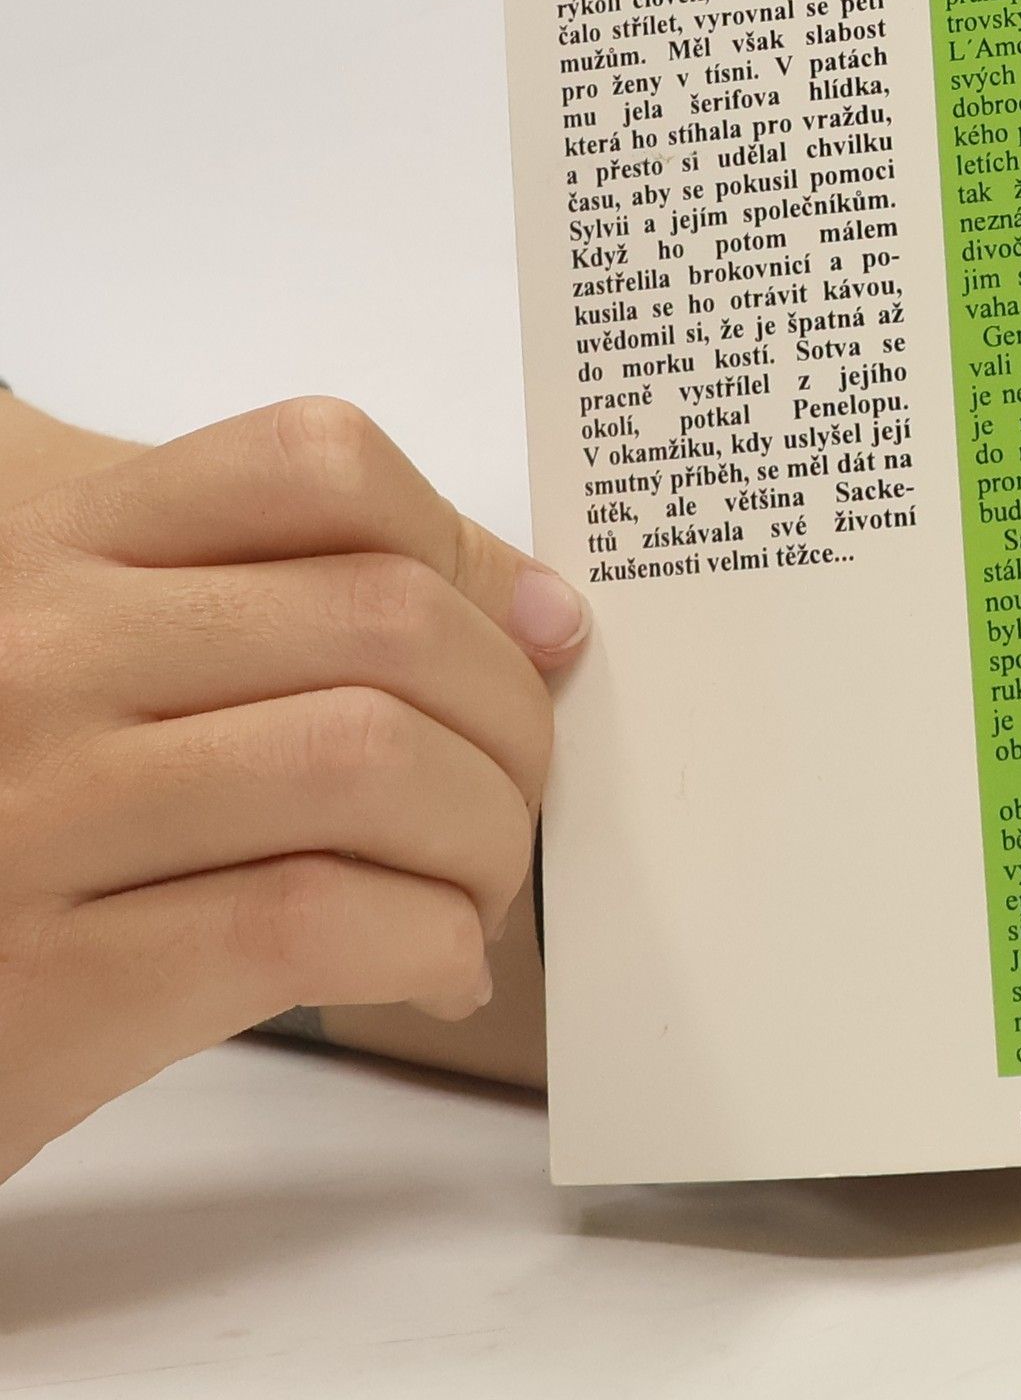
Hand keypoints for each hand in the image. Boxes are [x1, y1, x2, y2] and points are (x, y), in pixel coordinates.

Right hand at [0, 397, 588, 1181]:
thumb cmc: (7, 781)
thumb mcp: (87, 628)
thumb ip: (273, 582)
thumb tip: (531, 610)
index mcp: (60, 542)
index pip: (321, 466)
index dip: (474, 553)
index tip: (538, 632)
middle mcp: (42, 651)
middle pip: (387, 622)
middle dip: (515, 717)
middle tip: (519, 788)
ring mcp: (38, 812)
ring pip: (371, 763)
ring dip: (486, 837)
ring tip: (477, 886)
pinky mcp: (52, 984)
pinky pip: (314, 921)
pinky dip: (429, 943)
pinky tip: (433, 966)